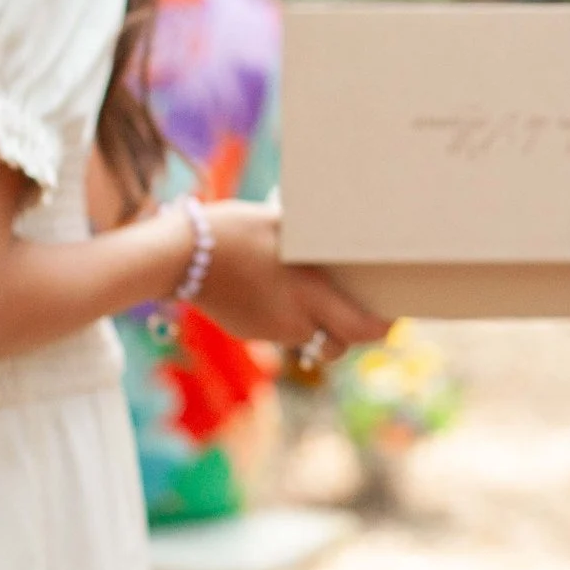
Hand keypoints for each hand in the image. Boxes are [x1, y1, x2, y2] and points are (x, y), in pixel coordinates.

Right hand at [190, 200, 390, 353]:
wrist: (176, 257)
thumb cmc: (232, 230)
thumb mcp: (280, 224)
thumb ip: (313, 236)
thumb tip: (342, 227)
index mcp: (307, 294)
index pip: (359, 328)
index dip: (381, 328)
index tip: (392, 317)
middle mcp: (292, 321)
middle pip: (338, 345)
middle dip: (354, 334)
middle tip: (364, 312)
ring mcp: (267, 331)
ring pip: (309, 339)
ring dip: (321, 326)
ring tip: (320, 296)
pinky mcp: (247, 331)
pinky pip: (281, 332)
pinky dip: (290, 319)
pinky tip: (279, 290)